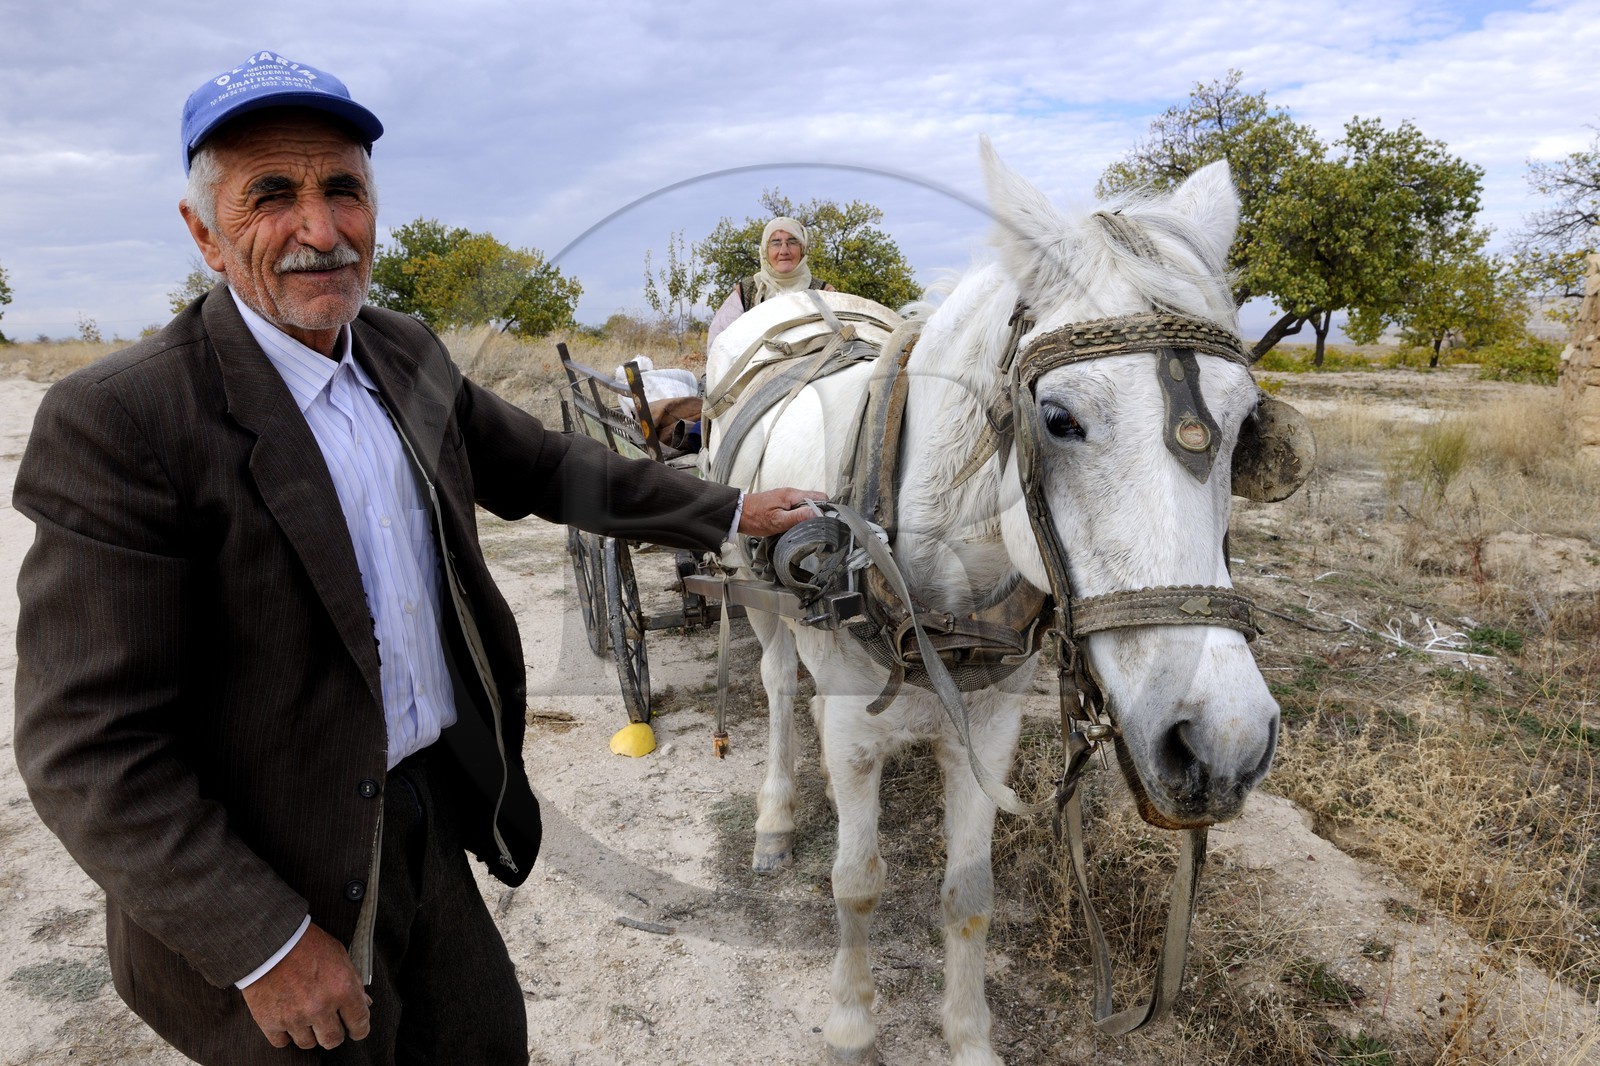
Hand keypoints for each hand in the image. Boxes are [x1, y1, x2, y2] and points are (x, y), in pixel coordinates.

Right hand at [240, 922, 370, 1050]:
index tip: (355, 1029)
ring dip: (309, 1033)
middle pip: (332, 1040)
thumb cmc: (306, 943)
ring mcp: (294, 1017)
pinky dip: (285, 1034)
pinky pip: (282, 1042)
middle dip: (334, 1033)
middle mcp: (320, 1007)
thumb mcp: (339, 955)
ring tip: (305, 1016)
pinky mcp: (270, 1021)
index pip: (359, 1024)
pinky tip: (287, 1019)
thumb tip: (364, 1002)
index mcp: (342, 989)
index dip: (359, 1029)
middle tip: (329, 1024)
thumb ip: (353, 982)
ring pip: (308, 1043)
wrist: (269, 940)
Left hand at [738, 488, 827, 536]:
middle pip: (815, 501)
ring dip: (808, 516)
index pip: (820, 497)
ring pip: (806, 506)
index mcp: (793, 495)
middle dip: (818, 514)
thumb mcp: (778, 521)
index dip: (826, 509)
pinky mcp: (782, 503)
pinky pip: (797, 508)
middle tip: (816, 528)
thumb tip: (818, 514)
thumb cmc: (755, 517)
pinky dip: (799, 517)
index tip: (825, 522)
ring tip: (805, 529)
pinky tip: (795, 526)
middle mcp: (792, 493)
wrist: (737, 513)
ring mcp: (787, 498)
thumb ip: (798, 517)